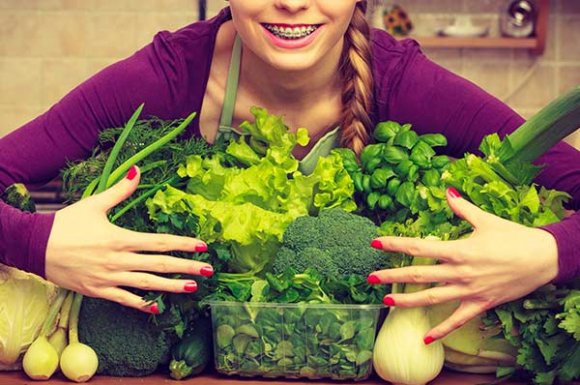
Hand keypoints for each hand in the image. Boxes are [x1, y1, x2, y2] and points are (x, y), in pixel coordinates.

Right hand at [45, 166, 212, 313]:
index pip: (159, 242)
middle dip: (187, 268)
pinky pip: (124, 300)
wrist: (35, 246)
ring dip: (171, 287)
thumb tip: (138, 169)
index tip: (202, 246)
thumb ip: (121, 190)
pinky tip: (156, 307)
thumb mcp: (94, 204)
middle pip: (160, 265)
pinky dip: (140, 304)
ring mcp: (109, 278)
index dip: (183, 244)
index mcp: (120, 238)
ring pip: (147, 284)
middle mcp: (118, 260)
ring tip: (193, 289)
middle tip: (209, 271)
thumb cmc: (66, 224)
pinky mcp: (98, 291)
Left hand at [368, 187, 558, 343]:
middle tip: (369, 278)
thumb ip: (462, 209)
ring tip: (386, 303)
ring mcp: (468, 290)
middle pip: (418, 275)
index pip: (418, 246)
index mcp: (458, 250)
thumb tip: (447, 192)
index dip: (395, 244)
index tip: (375, 242)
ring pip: (432, 298)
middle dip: (392, 276)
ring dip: (407, 302)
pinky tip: (425, 339)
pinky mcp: (480, 304)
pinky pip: (457, 320)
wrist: (544, 258)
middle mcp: (459, 272)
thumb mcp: (486, 220)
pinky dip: (441, 330)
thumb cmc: (514, 237)